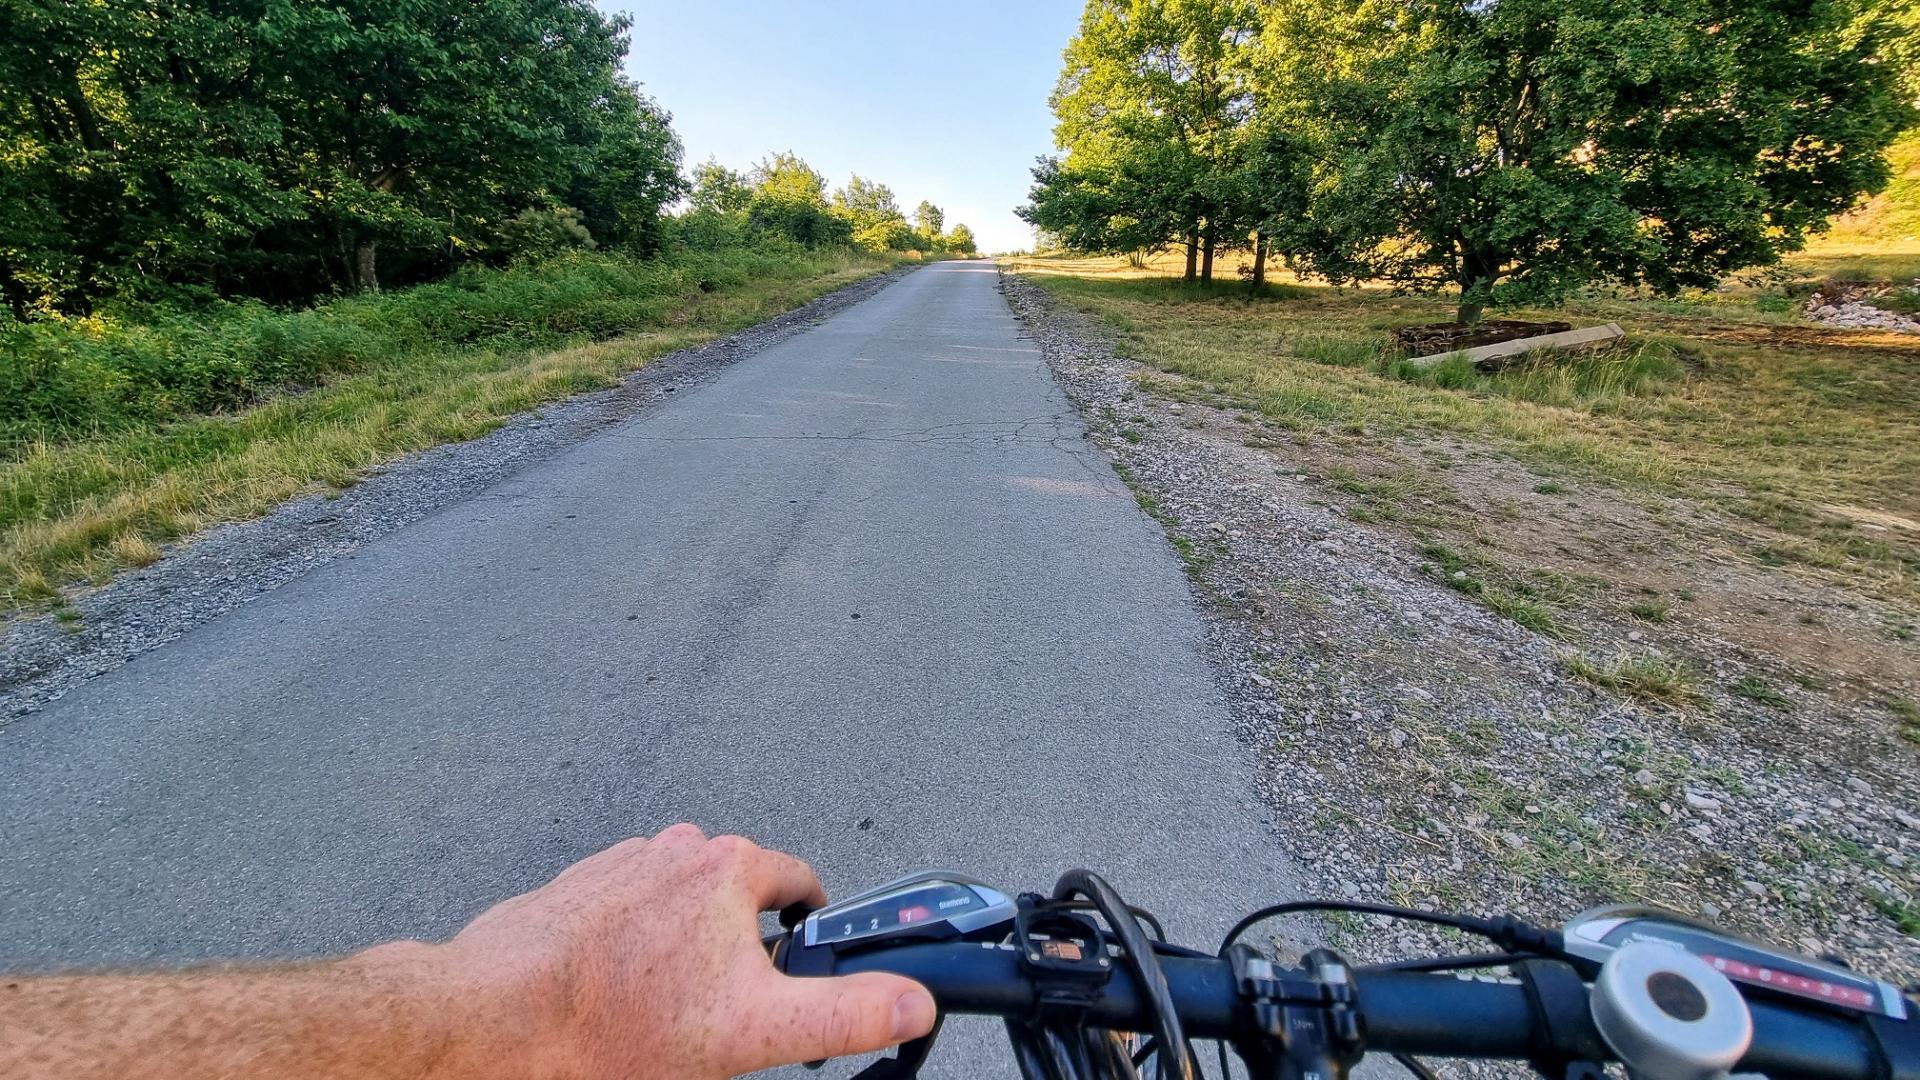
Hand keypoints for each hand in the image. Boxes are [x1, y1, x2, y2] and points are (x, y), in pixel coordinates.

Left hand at [419, 824, 937, 1078]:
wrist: (496, 1021)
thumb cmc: (612, 1023)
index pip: (801, 886)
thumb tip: (910, 1003)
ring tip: (661, 1012)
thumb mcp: (754, 1032)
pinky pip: (626, 917)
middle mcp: (675, 851)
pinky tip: (617, 998)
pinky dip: (630, 952)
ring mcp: (620, 866)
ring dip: (682, 950)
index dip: (808, 938)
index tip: (794, 975)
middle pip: (738, 898)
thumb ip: (845, 1013)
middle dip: (739, 953)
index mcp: (728, 867)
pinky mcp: (574, 890)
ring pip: (680, 908)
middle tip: (719, 1013)